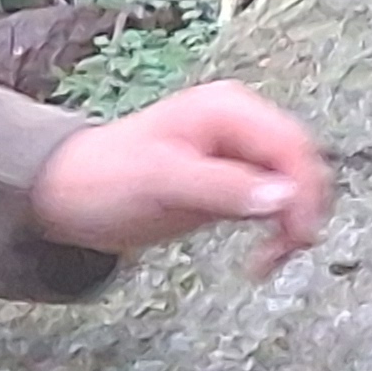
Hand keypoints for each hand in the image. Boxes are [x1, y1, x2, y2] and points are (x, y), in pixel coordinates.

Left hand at [31, 80, 331, 269]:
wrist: (68, 194)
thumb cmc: (103, 178)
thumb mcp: (161, 182)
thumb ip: (222, 188)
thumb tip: (281, 198)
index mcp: (228, 109)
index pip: (290, 146)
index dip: (303, 191)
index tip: (297, 235)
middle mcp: (240, 125)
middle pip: (301, 165)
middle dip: (302, 209)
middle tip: (284, 253)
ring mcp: (239, 153)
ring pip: (294, 186)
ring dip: (293, 222)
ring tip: (269, 261)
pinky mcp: (234, 182)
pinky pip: (276, 203)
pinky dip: (277, 228)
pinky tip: (263, 256)